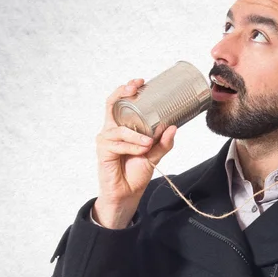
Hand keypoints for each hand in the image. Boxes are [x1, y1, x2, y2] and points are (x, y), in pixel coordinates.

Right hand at [94, 78, 177, 227]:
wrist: (127, 194)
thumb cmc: (136, 173)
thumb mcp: (155, 155)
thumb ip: (163, 143)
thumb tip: (174, 127)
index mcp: (123, 127)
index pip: (121, 102)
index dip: (127, 89)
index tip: (142, 82)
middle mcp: (112, 130)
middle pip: (112, 104)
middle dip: (123, 93)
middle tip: (137, 89)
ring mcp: (106, 139)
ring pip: (121, 129)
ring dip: (137, 135)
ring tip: (149, 143)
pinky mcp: (103, 151)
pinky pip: (119, 144)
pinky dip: (132, 147)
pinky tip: (141, 151)